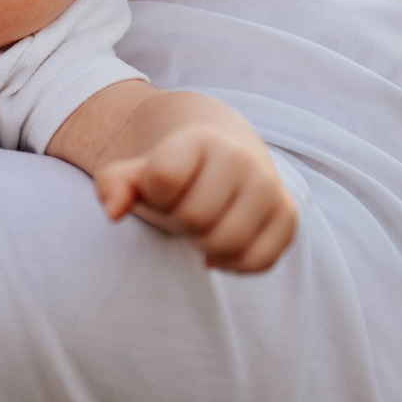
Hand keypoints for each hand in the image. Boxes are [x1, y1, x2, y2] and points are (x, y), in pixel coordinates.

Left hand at [93, 121, 298, 272]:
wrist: (221, 151)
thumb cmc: (173, 170)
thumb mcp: (137, 171)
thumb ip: (113, 185)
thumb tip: (113, 212)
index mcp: (201, 138)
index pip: (162, 179)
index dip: (152, 194)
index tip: (160, 186)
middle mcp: (241, 157)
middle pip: (193, 218)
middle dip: (178, 221)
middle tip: (182, 207)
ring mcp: (269, 186)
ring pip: (225, 243)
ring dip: (203, 244)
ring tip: (200, 224)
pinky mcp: (287, 215)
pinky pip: (257, 261)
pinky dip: (232, 262)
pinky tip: (218, 246)